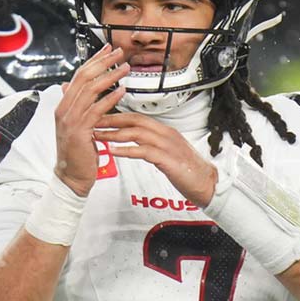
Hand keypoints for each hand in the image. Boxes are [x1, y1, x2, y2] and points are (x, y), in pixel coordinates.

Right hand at [54, 44, 129, 195]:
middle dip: (103, 62)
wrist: (71, 177)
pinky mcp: (80, 131)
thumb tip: (70, 86)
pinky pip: (96, 110)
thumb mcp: (75, 124)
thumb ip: (75, 104)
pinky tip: (121, 91)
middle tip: (119, 53)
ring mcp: (71, 120)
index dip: (94, 61)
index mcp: (64, 106)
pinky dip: (110, 99)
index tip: (107, 50)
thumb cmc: (77, 152)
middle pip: (84, 78)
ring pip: (90, 90)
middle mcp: (65, 110)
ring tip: (124, 69)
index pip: (79, 76)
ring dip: (109, 77)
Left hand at [95, 114, 218, 206]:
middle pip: (134, 120)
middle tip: (92, 121)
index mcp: (165, 131)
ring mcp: (167, 146)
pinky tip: (113, 151)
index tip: (100, 117)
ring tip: (97, 136)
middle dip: (111, 119)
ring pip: (136, 133)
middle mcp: (166, 134)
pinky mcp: (167, 160)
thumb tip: (135, 143)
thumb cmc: (188, 171)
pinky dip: (126, 150)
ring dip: (114, 134)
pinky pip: (143, 151)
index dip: (117, 115)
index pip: (137, 117)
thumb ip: (153, 145)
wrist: (207, 184)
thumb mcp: (168, 153)